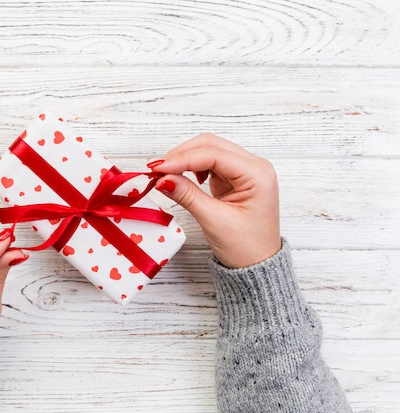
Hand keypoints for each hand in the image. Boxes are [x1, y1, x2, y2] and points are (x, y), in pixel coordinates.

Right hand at [150, 133, 280, 267]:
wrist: (256, 264)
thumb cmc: (245, 246)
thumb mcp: (214, 220)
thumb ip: (187, 195)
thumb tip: (162, 179)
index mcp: (258, 175)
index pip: (214, 155)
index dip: (183, 159)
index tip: (158, 169)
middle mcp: (254, 166)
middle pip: (211, 145)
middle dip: (182, 154)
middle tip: (158, 170)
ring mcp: (244, 170)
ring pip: (208, 150)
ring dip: (185, 159)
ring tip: (165, 175)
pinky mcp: (234, 177)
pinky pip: (209, 162)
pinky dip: (191, 167)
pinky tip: (181, 177)